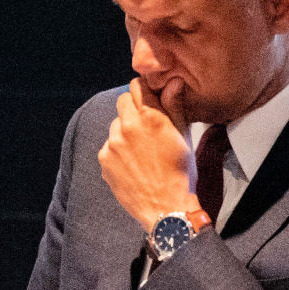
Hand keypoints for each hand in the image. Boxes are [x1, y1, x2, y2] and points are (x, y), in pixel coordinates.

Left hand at [100, 78, 196, 231]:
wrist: (166, 208)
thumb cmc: (181, 173)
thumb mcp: (184, 137)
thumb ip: (175, 106)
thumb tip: (172, 81)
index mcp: (150, 117)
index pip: (137, 85)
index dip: (145, 91)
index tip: (151, 100)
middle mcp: (128, 126)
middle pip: (123, 101)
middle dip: (133, 108)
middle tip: (147, 126)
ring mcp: (112, 143)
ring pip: (115, 124)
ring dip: (125, 130)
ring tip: (142, 150)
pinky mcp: (104, 159)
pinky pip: (109, 145)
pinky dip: (118, 150)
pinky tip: (133, 164)